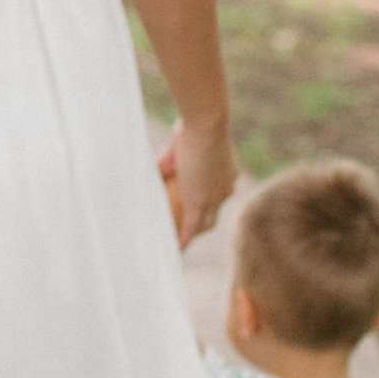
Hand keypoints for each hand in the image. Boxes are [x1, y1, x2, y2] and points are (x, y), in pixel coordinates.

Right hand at [159, 115, 237, 248]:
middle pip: (214, 215)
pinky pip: (190, 228)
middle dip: (201, 225)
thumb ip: (167, 162)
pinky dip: (183, 240)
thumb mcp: (180, 146)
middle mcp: (225, 190)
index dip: (208, 206)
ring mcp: (214, 200)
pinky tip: (174, 249)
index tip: (197, 210)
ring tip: (177, 244)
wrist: (204, 127)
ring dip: (192, 235)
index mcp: (227, 176)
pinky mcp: (200, 205)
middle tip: (185, 231)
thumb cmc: (192, 129)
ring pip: (204, 225)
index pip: (217, 197)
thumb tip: (152, 170)